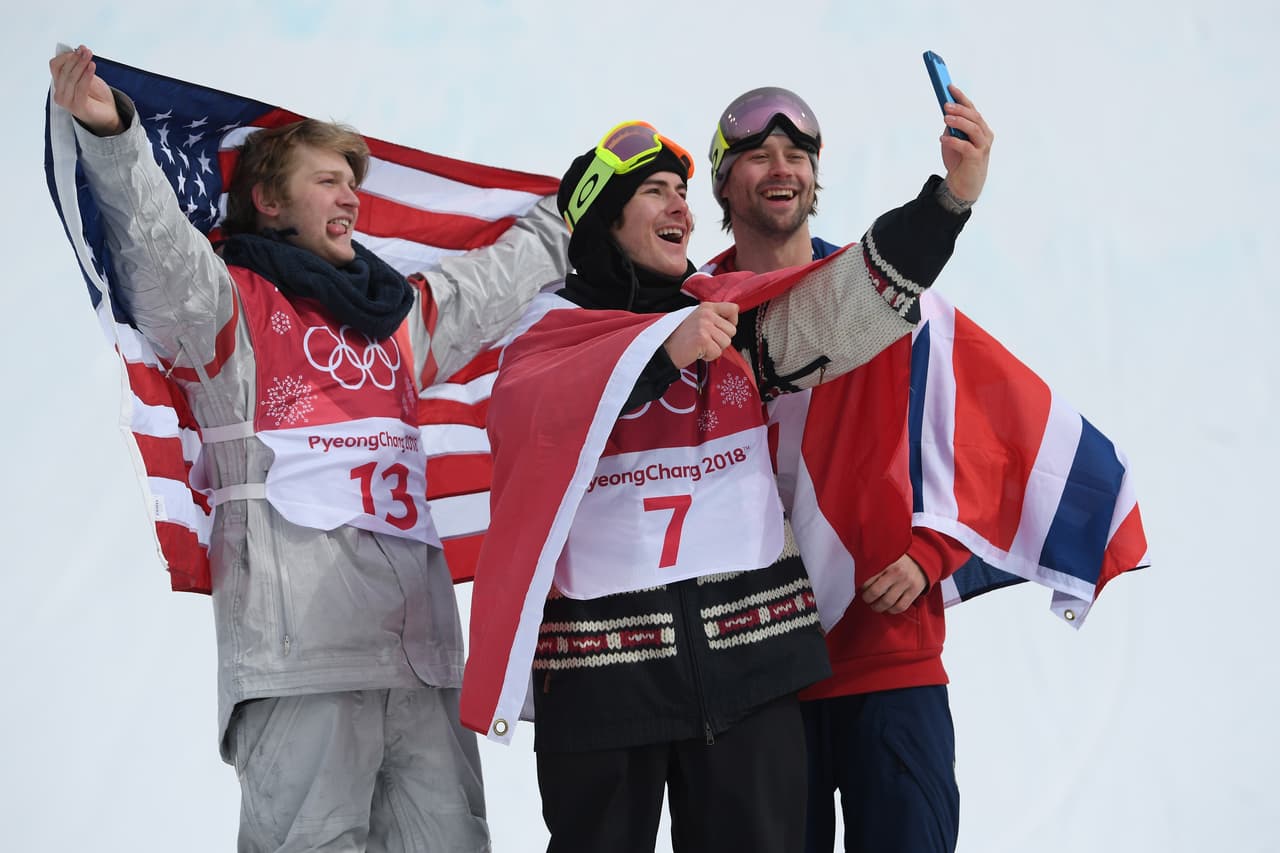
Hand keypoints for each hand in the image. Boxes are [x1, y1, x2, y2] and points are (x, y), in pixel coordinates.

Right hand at [49, 45, 122, 135]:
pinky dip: (86, 75)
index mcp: (60, 85)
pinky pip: (80, 87)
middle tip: (86, 51)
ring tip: (89, 57)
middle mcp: (60, 94)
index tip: (80, 49)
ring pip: (71, 78)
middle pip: (64, 71)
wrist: (109, 116)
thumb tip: (80, 49)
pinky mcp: (78, 107)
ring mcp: (68, 102)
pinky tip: (92, 67)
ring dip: (81, 65)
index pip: (55, 66)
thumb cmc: (97, 98)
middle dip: (75, 59)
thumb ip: (82, 66)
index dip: (67, 56)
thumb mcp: (88, 77)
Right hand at [663, 302, 737, 368]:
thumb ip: (713, 318)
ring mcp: (705, 326)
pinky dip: (708, 356)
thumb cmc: (681, 337)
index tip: (721, 329)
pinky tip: (698, 352)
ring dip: (715, 349)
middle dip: (721, 340)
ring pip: (726, 342)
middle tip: (705, 341)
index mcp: (706, 307)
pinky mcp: (703, 339)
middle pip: (732, 330)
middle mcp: (706, 314)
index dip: (731, 322)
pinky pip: (717, 352)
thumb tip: (732, 323)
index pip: (733, 309)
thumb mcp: (697, 319)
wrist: (664, 349)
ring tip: (701, 346)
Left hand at [860, 553, 927, 614]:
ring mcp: (906, 582)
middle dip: (867, 598)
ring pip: (887, 602)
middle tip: (866, 598)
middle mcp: (896, 572)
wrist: (922, 559)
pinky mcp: (914, 591)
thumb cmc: (898, 560)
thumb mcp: (886, 556)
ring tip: (875, 605)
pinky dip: (891, 610)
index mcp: (886, 561)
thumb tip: (857, 577)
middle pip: (875, 592)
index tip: (861, 587)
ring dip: (877, 607)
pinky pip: (900, 607)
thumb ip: (874, 564)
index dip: (861, 586)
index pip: (867, 578)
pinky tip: (888, 607)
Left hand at [938, 85, 992, 202]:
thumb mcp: (952, 141)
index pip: (972, 109)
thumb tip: (946, 115)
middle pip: (974, 117)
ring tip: (945, 119)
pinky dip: (954, 141)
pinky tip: (943, 139)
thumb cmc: (958, 160)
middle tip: (945, 105)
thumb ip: (952, 129)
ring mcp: (982, 147)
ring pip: (974, 129)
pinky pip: (966, 146)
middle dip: (960, 109)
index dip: (962, 97)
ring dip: (959, 122)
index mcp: (980, 128)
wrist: (963, 185)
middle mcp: (984, 135)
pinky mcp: (976, 159)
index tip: (949, 87)